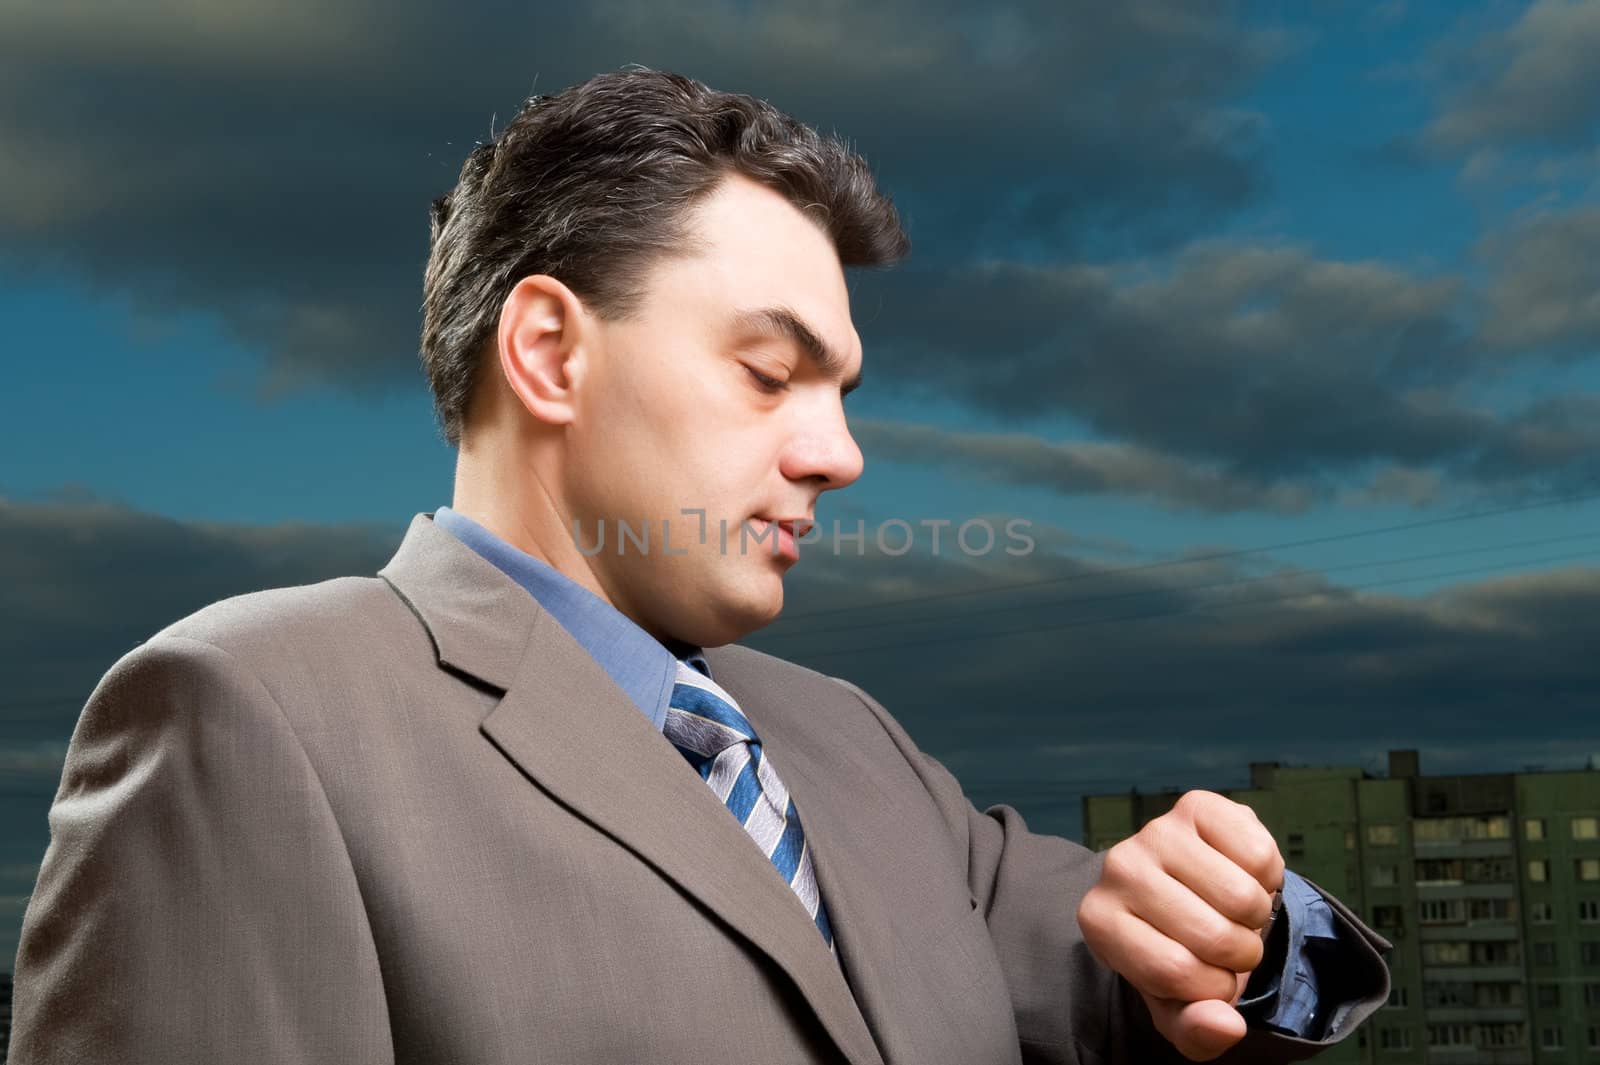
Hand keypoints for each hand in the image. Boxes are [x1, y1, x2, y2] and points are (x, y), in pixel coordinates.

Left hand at [1077, 790, 1284, 1061]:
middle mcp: (1117, 868)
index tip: (1206, 978)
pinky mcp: (1197, 806)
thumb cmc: (1180, 957)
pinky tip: (1242, 876)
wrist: (1194, 897)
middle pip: (1213, 935)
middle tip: (1226, 942)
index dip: (1210, 987)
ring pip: (1243, 897)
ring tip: (1233, 912)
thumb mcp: (1181, 1009)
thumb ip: (1197, 1031)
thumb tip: (1226, 1024)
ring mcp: (1156, 831)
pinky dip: (1268, 878)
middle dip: (1240, 954)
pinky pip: (1260, 855)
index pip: (1174, 971)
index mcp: (1100, 922)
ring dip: (1256, 917)